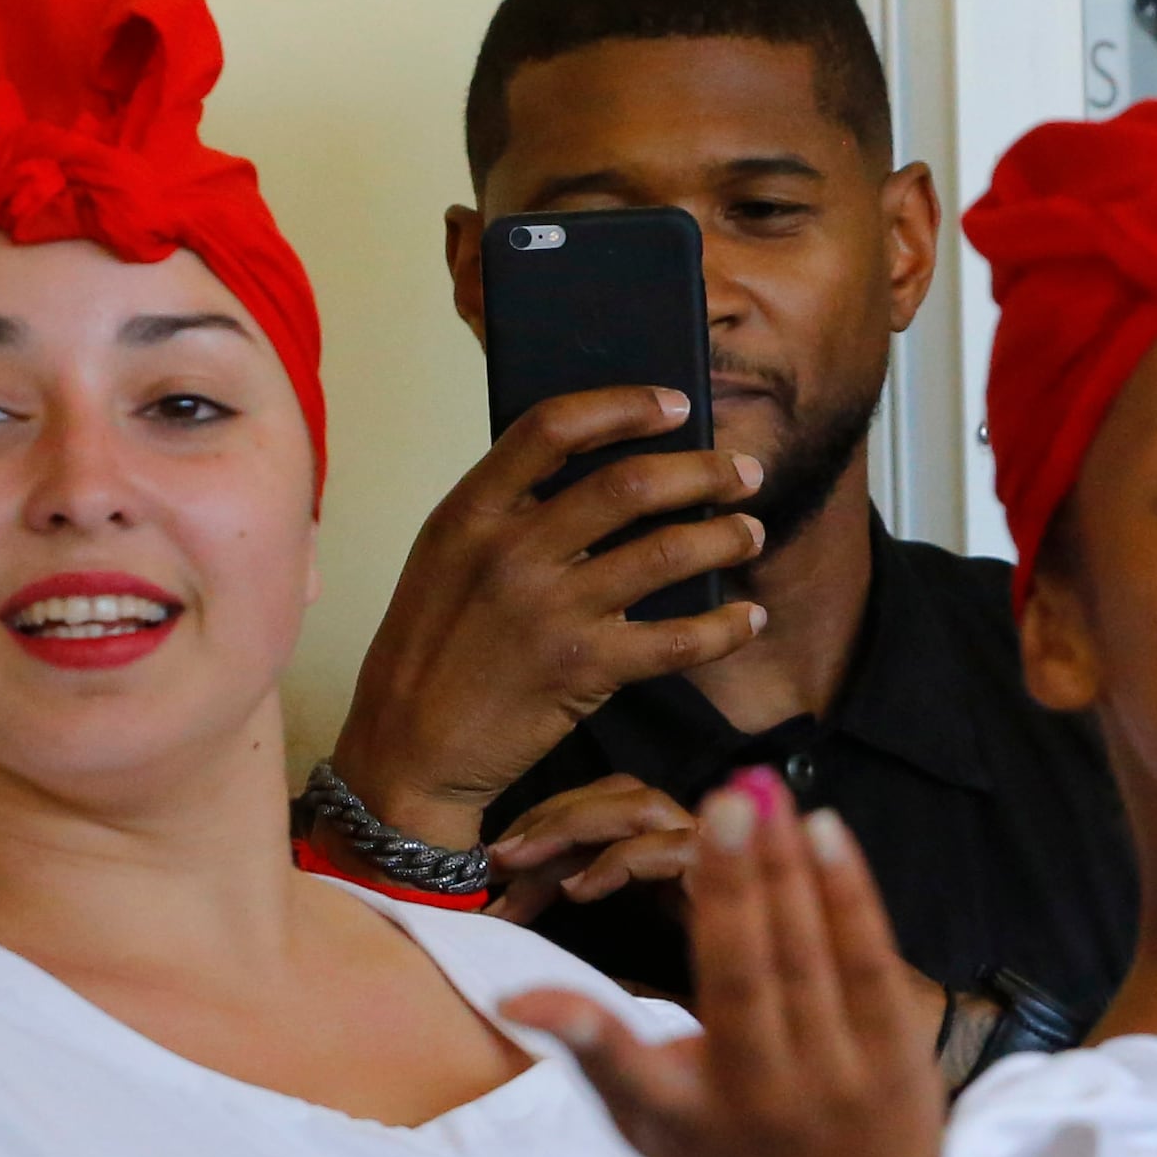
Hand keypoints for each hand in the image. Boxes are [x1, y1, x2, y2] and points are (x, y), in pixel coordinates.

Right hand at [328, 390, 770, 852]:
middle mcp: (510, 553)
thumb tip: (603, 477)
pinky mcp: (581, 670)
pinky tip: (748, 619)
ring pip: (666, 552)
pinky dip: (726, 627)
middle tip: (742, 472)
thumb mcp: (444, 562)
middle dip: (704, 471)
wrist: (406, 751)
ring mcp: (548, 611)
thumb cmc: (428, 654)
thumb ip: (504, 515)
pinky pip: (678, 639)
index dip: (624, 406)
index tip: (675, 405)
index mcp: (468, 513)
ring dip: (725, 537)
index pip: (553, 428)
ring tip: (749, 533)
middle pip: (631, 484)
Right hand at [501, 767, 950, 1156]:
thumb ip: (602, 1059)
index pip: (627, 1072)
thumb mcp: (654, 1131)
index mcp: (687, 1121)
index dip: (577, 1030)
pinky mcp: (898, 1060)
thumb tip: (523, 998)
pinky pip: (868, 963)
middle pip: (741, 980)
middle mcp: (762, 1103)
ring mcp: (838, 1082)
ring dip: (789, 871)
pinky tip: (827, 834)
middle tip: (723, 801)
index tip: (521, 993)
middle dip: (733, 886)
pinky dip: (848, 895)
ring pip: (809, 960)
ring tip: (767, 796)